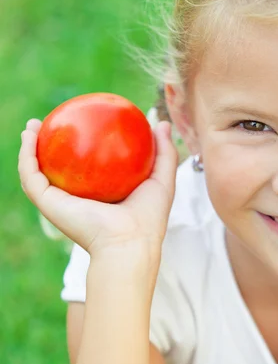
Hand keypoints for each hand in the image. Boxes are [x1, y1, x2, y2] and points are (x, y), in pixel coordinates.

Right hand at [18, 119, 177, 257]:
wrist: (129, 242)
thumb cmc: (149, 217)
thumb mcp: (162, 179)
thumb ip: (164, 152)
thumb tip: (162, 123)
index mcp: (101, 197)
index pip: (89, 169)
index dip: (84, 147)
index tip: (85, 122)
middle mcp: (78, 199)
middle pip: (59, 169)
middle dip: (51, 147)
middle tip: (53, 121)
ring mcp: (60, 202)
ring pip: (37, 171)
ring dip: (30, 146)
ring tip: (33, 124)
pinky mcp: (48, 203)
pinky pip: (31, 175)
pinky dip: (26, 155)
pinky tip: (29, 135)